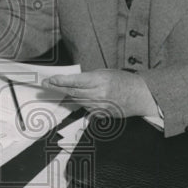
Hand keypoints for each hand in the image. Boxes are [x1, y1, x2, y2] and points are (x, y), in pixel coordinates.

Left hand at [43, 69, 158, 117]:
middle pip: (72, 93)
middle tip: (46, 85)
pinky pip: (86, 109)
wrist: (141, 96)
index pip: (75, 82)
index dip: (60, 81)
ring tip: (59, 90)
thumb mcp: (106, 72)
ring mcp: (100, 106)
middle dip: (57, 88)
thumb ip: (89, 78)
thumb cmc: (124, 81)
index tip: (50, 79)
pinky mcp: (102, 115)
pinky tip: (81, 98)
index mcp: (100, 81)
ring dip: (68, 96)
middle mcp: (99, 94)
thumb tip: (72, 81)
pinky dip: (82, 103)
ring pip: (77, 101)